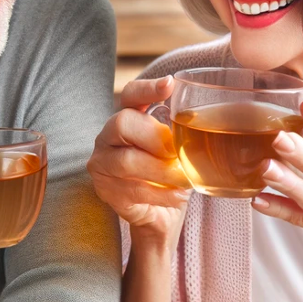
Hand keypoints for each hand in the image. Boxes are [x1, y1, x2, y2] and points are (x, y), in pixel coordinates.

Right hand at [88, 77, 192, 245]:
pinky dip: (160, 194)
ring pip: (127, 161)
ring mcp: (102, 163)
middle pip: (122, 123)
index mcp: (127, 117)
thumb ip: (181, 136)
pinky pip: (132, 188)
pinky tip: (176, 196)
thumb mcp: (178, 151)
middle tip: (176, 153)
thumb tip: (200, 128)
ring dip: (161, 171)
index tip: (170, 85)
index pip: (130, 94)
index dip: (147, 88)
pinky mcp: (104, 189)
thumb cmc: (170, 176)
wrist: (160, 216)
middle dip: (155, 138)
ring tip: (183, 180)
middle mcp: (108, 135)